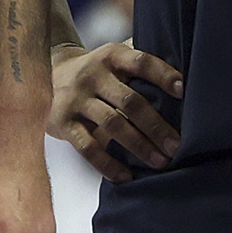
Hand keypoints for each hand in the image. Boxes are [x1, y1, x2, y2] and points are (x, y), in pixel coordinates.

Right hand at [48, 40, 182, 180]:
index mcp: (112, 57)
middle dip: (156, 125)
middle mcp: (93, 76)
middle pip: (130, 101)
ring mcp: (77, 99)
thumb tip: (185, 73)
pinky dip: (107, 163)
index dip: (163, 75)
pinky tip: (126, 175)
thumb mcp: (114, 59)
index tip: (184, 92)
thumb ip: (141, 64)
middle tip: (176, 145)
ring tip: (160, 161)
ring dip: (139, 146)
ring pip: (112, 124)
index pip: (141, 62)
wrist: (46, 76)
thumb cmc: (97, 72)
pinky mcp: (63, 123)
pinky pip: (87, 147)